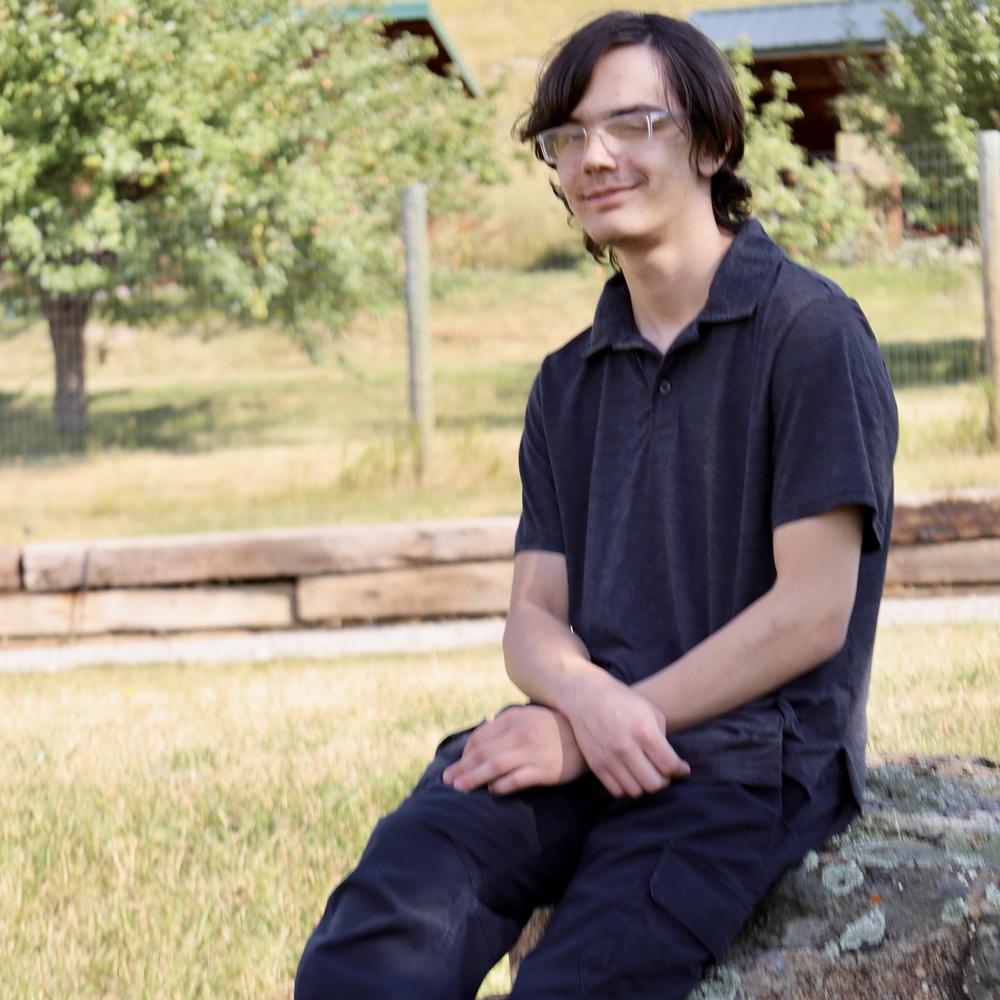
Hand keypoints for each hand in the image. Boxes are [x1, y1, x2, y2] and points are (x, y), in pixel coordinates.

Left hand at [441, 704, 586, 794]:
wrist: (587, 735)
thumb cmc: (553, 728)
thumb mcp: (527, 718)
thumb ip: (504, 727)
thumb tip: (477, 744)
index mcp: (513, 719)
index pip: (480, 738)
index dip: (464, 754)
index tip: (455, 766)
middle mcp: (520, 734)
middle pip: (482, 753)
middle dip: (462, 768)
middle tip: (448, 781)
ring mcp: (532, 752)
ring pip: (494, 766)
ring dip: (474, 778)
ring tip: (460, 789)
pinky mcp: (544, 770)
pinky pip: (515, 779)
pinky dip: (500, 786)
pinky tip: (492, 791)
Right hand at [565, 671, 689, 797]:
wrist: (586, 695)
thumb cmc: (623, 701)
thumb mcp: (650, 711)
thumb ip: (662, 739)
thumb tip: (672, 764)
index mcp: (644, 731)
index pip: (669, 765)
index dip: (680, 770)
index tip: (682, 768)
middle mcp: (626, 747)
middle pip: (654, 784)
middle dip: (664, 780)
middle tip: (663, 771)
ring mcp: (608, 758)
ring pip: (636, 791)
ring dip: (644, 784)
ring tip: (645, 773)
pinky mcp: (595, 764)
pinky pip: (617, 791)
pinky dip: (627, 787)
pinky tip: (629, 774)